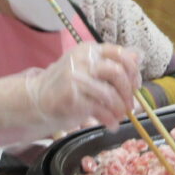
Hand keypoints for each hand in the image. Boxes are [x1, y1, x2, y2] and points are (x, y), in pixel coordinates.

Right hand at [25, 43, 140, 132]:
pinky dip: (110, 119)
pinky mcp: (72, 97)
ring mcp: (76, 78)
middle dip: (128, 92)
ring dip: (120, 108)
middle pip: (118, 73)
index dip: (133, 70)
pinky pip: (100, 109)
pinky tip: (111, 124)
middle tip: (130, 106)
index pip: (120, 53)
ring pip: (110, 93)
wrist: (35, 100)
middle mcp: (83, 60)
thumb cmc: (66, 86)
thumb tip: (139, 57)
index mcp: (89, 50)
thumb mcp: (88, 69)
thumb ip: (111, 63)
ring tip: (120, 117)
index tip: (136, 85)